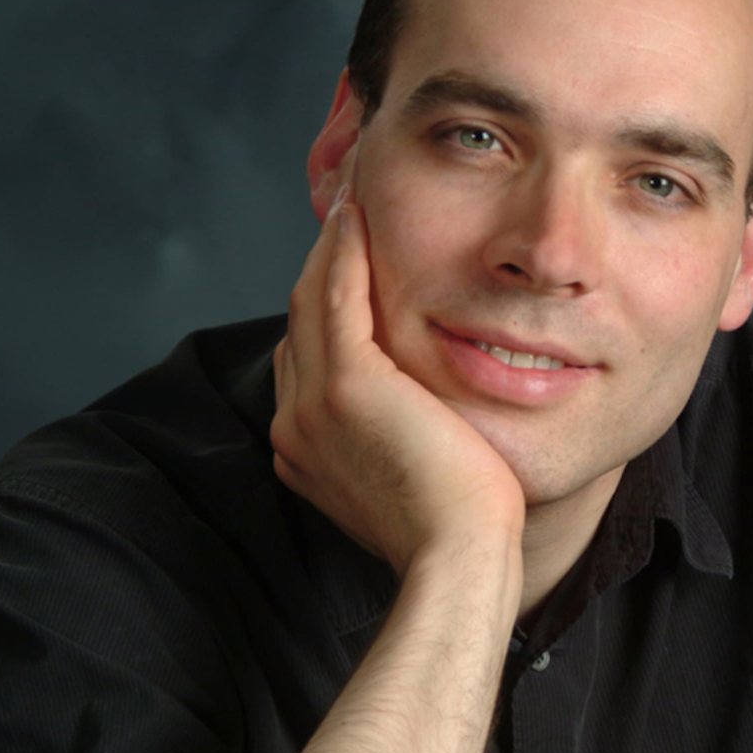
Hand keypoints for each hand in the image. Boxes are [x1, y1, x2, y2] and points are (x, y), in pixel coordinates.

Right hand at [270, 186, 523, 573]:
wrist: (459, 557)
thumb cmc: (457, 528)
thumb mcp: (415, 473)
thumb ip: (398, 433)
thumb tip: (421, 407)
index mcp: (302, 446)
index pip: (307, 355)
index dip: (327, 302)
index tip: (353, 258)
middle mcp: (292, 422)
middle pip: (300, 320)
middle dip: (322, 261)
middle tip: (349, 206)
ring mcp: (311, 404)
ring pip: (310, 299)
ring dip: (330, 242)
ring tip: (354, 195)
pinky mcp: (346, 386)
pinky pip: (336, 296)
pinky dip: (343, 250)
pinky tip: (359, 213)